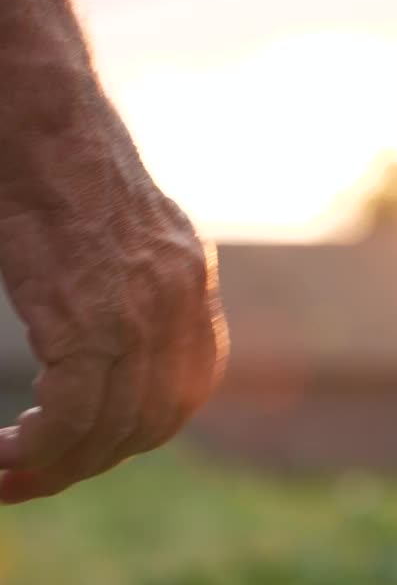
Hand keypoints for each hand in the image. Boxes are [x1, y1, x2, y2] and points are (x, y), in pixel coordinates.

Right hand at [0, 84, 226, 502]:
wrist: (38, 110)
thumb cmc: (56, 160)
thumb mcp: (120, 228)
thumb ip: (131, 282)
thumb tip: (112, 328)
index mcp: (191, 280)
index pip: (187, 391)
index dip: (137, 432)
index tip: (86, 447)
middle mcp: (180, 300)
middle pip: (153, 422)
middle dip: (91, 461)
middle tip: (32, 474)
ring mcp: (142, 310)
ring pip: (112, 430)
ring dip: (55, 466)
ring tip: (7, 471)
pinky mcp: (91, 315)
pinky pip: (75, 416)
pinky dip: (40, 449)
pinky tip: (3, 452)